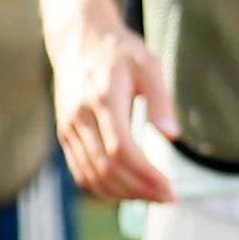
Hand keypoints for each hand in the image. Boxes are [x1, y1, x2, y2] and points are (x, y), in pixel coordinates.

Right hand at [51, 22, 177, 202]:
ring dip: (123, 193)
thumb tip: (172, 135)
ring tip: (153, 196)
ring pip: (92, 176)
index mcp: (102, 101)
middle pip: (107, 169)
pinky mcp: (65, 135)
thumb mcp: (148, 65)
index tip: (170, 189)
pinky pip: (81, 171)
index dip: (145, 176)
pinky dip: (104, 187)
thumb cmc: (119, 52)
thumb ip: (161, 99)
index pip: (121, 151)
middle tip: (168, 198)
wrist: (78, 41)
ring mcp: (68, 129)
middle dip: (139, 190)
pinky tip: (128, 190)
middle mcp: (80, 119)